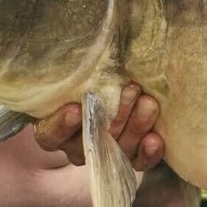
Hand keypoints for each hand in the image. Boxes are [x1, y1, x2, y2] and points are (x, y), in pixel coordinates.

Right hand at [33, 82, 163, 171]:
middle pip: (93, 140)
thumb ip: (80, 71)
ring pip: (118, 150)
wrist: (112, 93)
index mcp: (55, 128)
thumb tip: (94, 42)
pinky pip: (137, 164)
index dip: (62, 124)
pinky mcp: (128, 160)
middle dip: (115, 115)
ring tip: (149, 104)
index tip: (75, 109)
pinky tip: (155, 139)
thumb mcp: (78, 75)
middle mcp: (77, 146)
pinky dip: (148, 153)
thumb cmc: (87, 80)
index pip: (51, 134)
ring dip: (136, 126)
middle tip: (132, 89)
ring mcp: (104, 155)